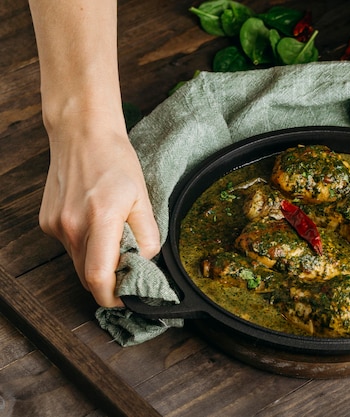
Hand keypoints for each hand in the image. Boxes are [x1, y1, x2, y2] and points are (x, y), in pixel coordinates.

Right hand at [39, 114, 159, 306]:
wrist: (81, 134)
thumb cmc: (115, 161)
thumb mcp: (142, 197)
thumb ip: (147, 235)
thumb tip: (145, 263)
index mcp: (100, 219)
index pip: (99, 276)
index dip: (113, 296)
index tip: (128, 298)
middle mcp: (71, 226)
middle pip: (88, 276)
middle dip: (110, 281)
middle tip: (129, 270)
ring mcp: (55, 225)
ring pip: (79, 263)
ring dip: (99, 263)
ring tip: (115, 238)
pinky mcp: (48, 222)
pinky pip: (70, 247)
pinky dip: (87, 246)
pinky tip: (97, 224)